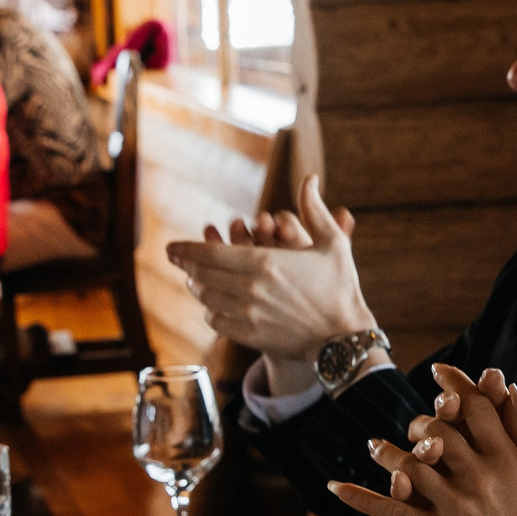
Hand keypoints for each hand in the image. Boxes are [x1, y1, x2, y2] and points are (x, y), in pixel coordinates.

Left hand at [163, 175, 375, 361]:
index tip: (171, 247)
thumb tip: (310, 178)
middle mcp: (250, 289)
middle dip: (185, 265)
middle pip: (203, 274)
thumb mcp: (332, 243)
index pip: (210, 254)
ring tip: (194, 279)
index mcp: (264, 262)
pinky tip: (212, 304)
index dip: (186, 249)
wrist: (344, 336)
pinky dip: (210, 311)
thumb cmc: (340, 287)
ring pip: (206, 298)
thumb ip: (314, 209)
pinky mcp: (249, 337)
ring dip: (196, 286)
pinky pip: (216, 321)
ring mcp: (247, 315)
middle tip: (175, 258)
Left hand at [334, 365, 516, 515]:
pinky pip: (395, 513)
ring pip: (410, 466)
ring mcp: (458, 507)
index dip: (456, 386)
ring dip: (388, 452)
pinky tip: (335, 487)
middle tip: (418, 424)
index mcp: (511, 458)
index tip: (440, 373)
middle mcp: (481, 477)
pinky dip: (363, 499)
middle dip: (424, 422)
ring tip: (375, 446)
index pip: (476, 408)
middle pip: (439, 430)